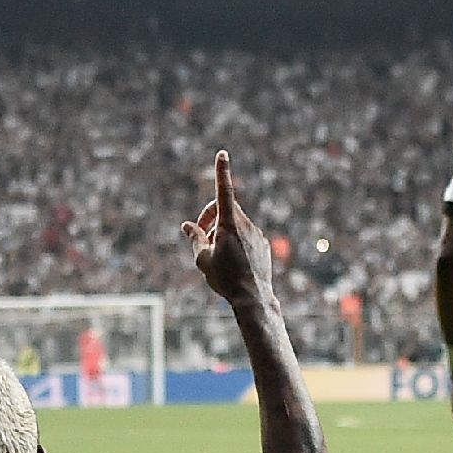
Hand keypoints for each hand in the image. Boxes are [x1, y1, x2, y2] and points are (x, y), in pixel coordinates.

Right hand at [183, 152, 271, 307]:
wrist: (253, 298)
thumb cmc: (225, 279)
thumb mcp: (202, 259)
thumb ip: (195, 238)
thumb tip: (188, 225)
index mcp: (230, 224)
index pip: (224, 191)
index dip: (222, 171)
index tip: (222, 153)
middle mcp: (246, 224)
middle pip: (224, 209)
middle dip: (210, 217)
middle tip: (200, 234)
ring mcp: (257, 234)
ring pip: (235, 224)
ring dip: (222, 232)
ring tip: (215, 255)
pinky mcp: (263, 245)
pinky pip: (246, 236)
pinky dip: (235, 241)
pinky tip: (232, 262)